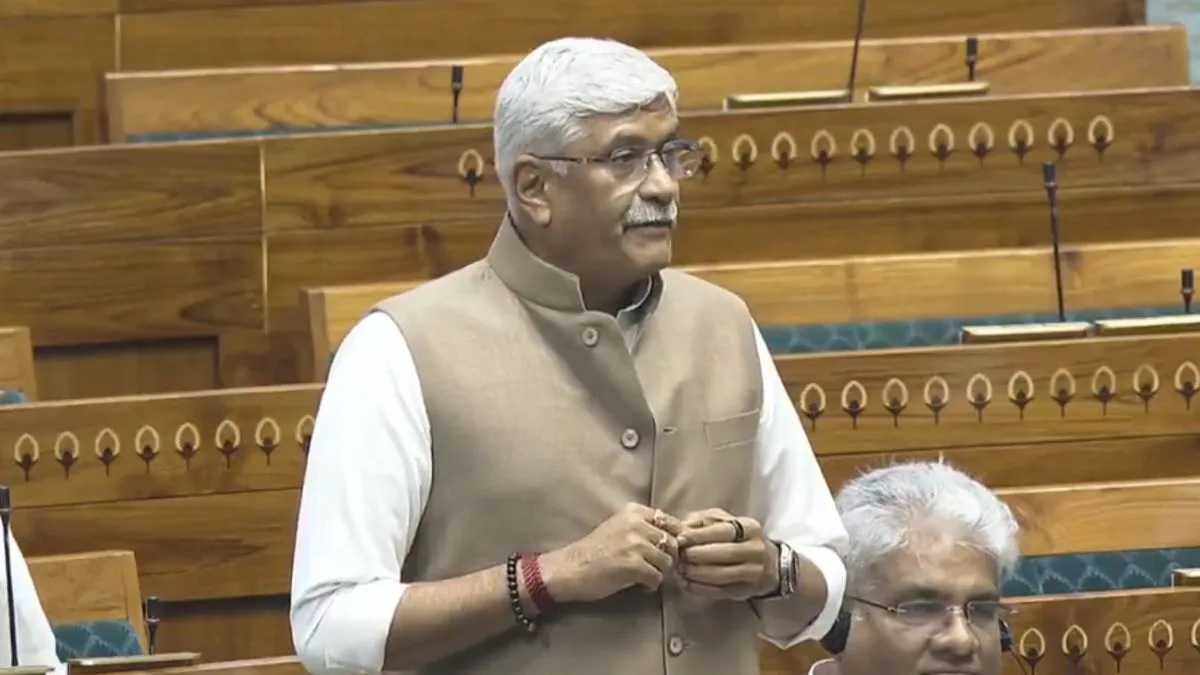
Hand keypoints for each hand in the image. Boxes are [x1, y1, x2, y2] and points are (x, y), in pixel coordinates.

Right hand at [540, 503, 683, 603]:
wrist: (569, 568)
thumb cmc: (594, 551)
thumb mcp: (619, 527)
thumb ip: (644, 527)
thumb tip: (677, 537)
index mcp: (634, 511)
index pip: (671, 522)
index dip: (676, 539)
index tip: (667, 551)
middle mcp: (636, 523)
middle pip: (673, 543)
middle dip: (669, 558)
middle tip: (656, 568)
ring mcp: (634, 544)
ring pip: (668, 562)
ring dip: (660, 573)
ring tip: (645, 576)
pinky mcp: (632, 565)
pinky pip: (657, 578)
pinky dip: (651, 585)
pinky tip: (640, 585)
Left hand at [676, 508, 777, 600]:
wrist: (767, 564)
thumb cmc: (737, 539)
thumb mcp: (724, 522)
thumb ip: (703, 521)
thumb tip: (681, 526)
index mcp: (750, 528)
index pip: (724, 530)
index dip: (700, 535)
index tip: (680, 539)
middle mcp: (756, 549)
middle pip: (725, 553)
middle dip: (697, 555)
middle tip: (679, 556)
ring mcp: (753, 572)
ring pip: (722, 575)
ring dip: (697, 573)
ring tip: (681, 569)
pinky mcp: (745, 591)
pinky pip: (720, 591)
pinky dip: (700, 588)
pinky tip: (687, 583)